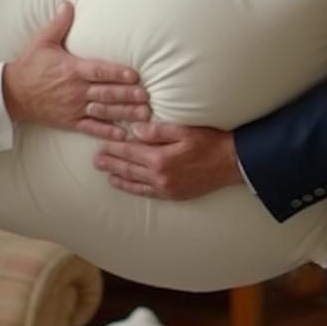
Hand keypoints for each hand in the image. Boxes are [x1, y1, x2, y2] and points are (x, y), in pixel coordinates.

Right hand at [2, 1, 149, 140]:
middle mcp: (75, 90)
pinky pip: (91, 128)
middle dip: (127, 95)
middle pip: (106, 92)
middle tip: (146, 96)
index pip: (99, 71)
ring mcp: (74, 107)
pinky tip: (122, 134)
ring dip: (123, 113)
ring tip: (143, 114)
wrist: (12, 94)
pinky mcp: (70, 121)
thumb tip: (68, 2)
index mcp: (72, 69)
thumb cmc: (30, 65)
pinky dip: (107, 132)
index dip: (117, 73)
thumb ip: (59, 23)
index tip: (134, 75)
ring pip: (103, 111)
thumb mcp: (42, 41)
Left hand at [93, 122, 240, 199]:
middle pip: (129, 168)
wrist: (231, 164)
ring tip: (104, 173)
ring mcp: (166, 188)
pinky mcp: (173, 194)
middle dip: (111, 163)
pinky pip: (147, 193)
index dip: (114, 148)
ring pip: (135, 182)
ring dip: (118, 177)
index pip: (130, 152)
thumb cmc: (209, 143)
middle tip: (95, 160)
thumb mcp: (184, 130)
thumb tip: (134, 130)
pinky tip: (124, 185)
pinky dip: (133, 189)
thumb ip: (157, 131)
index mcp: (160, 159)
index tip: (101, 145)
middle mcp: (160, 177)